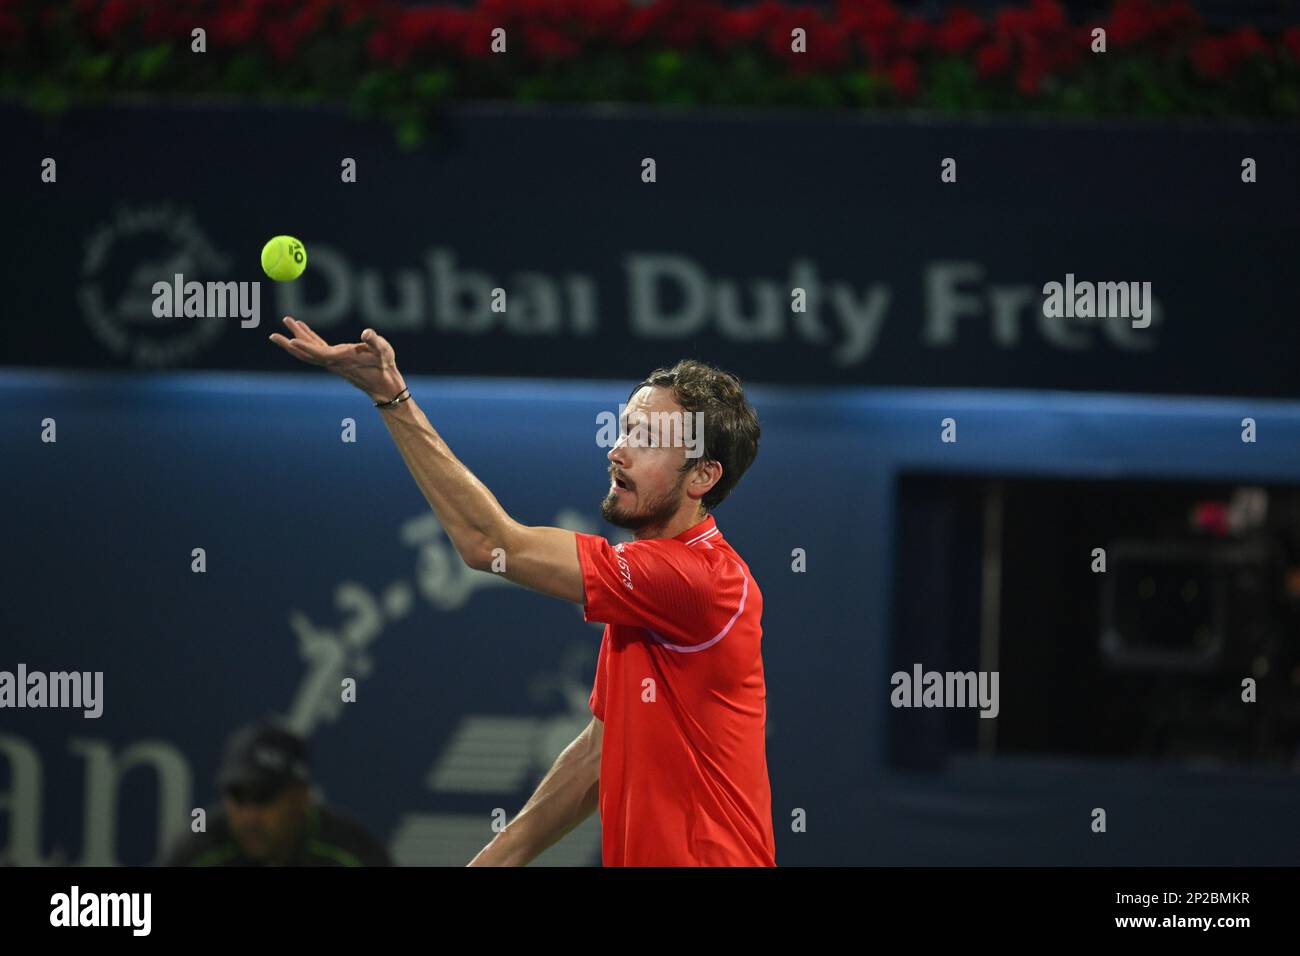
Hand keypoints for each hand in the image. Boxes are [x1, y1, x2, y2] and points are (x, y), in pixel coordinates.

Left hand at [269, 317, 405, 402]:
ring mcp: (332, 360)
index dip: (305, 347)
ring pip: (308, 350)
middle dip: (288, 344)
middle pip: (305, 354)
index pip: (319, 353)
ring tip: (287, 321)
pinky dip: (308, 337)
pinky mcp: (335, 358)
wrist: (384, 385)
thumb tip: (366, 332)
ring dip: (296, 337)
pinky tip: (303, 328)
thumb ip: (375, 341)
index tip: (290, 340)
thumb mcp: (384, 352)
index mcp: (342, 359)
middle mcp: (332, 361)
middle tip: (272, 335)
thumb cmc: (385, 367)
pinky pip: (316, 347)